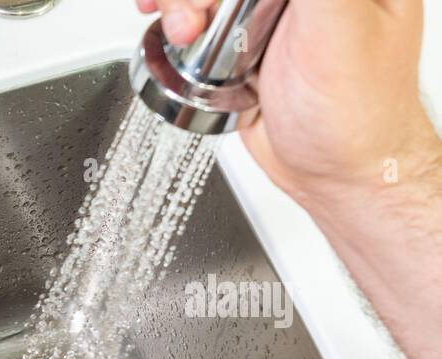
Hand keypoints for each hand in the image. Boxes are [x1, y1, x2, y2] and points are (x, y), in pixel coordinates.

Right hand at [136, 0, 439, 208]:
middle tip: (191, 17)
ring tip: (181, 31)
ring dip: (180, 4)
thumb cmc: (358, 110)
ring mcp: (272, 10)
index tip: (211, 2)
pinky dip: (177, 19)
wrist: (335, 172)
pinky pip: (202, 16)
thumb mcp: (339, 23)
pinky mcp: (245, 39)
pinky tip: (170, 31)